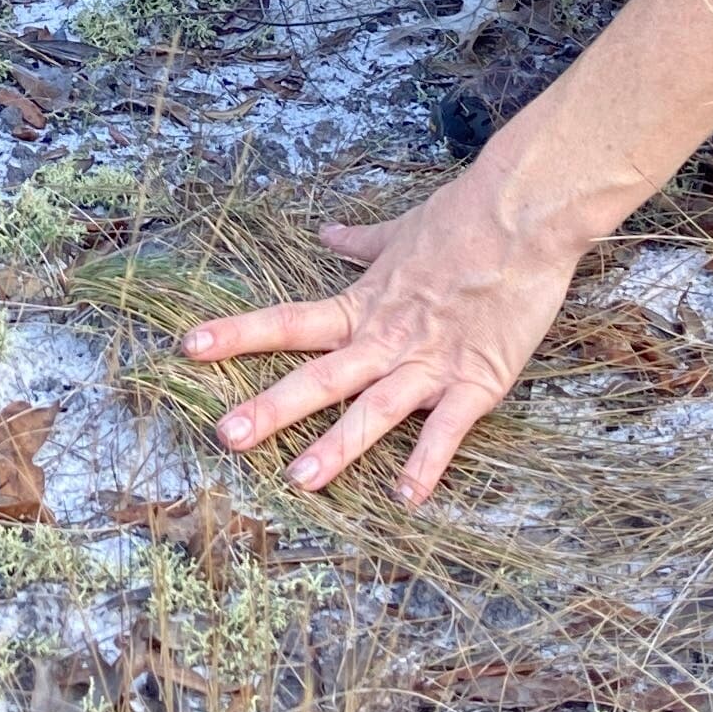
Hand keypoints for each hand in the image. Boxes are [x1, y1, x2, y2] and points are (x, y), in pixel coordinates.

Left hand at [177, 0, 712, 501]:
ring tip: (299, 480)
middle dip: (271, 407)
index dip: (238, 334)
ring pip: (374, 410)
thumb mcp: (402, 231)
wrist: (524, 214)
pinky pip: (447, 430)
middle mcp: (387, 338)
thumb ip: (364, 242)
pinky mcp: (476, 380)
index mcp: (364, 303)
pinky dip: (428, 464)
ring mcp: (429, 362)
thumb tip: (330, 233)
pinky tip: (407, 497)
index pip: (289, 321)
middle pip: (320, 377)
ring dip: (337, 447)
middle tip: (226, 434)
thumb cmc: (464, 218)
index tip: (188, 346)